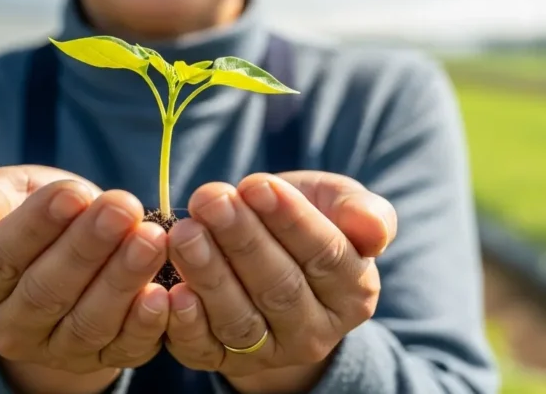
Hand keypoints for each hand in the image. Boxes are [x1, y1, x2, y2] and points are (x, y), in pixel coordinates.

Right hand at [0, 165, 170, 393]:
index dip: (36, 225)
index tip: (72, 192)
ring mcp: (55, 350)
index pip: (0, 256)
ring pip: (88, 322)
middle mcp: (8, 328)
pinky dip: (145, 324)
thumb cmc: (30, 212)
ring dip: (122, 280)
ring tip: (151, 238)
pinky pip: (123, 349)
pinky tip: (163, 293)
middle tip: (122, 208)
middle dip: (87, 248)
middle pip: (46, 291)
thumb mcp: (2, 195)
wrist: (66, 251)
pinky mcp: (100, 360)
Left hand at [164, 171, 396, 393]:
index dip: (292, 221)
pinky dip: (186, 324)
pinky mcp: (222, 361)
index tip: (258, 184)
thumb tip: (375, 229)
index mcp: (353, 291)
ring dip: (209, 274)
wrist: (264, 255)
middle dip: (242, 240)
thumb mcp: (335, 204)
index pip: (326, 256)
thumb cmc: (301, 220)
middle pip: (280, 287)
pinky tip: (170, 291)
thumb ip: (360, 211)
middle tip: (211, 200)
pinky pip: (204, 349)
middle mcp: (315, 332)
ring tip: (185, 232)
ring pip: (240, 319)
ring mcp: (268, 351)